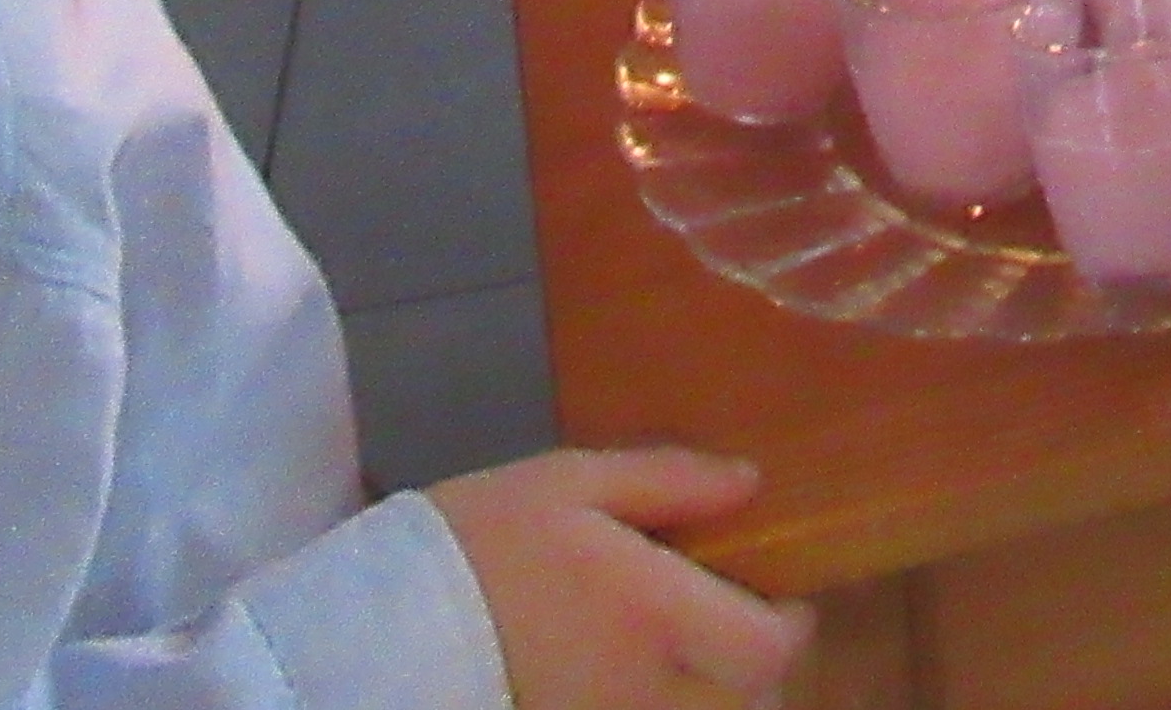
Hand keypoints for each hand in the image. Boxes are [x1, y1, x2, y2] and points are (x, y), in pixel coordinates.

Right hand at [427, 447, 806, 709]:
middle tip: (724, 617)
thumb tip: (750, 483)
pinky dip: (661, 704)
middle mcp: (651, 690)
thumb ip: (668, 482)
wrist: (381, 633)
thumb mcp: (569, 482)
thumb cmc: (478, 543)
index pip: (772, 650)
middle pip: (749, 699)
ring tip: (672, 646)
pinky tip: (630, 673)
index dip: (790, 626)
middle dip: (752, 664)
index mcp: (658, 616)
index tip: (776, 593)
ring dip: (709, 689)